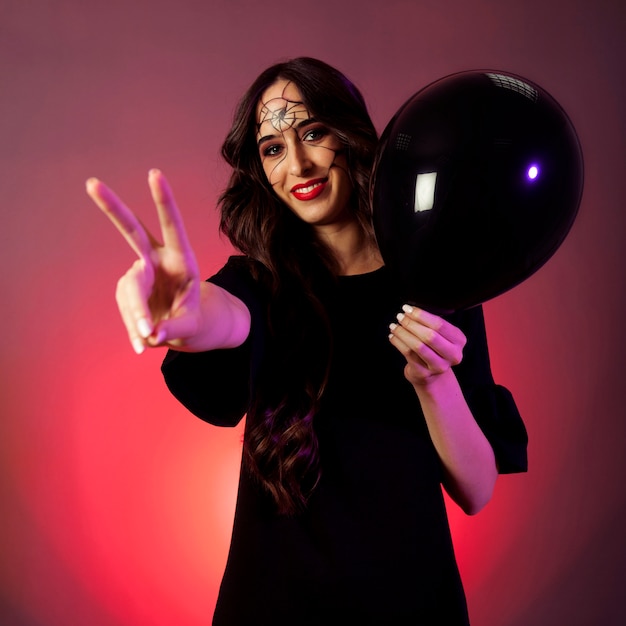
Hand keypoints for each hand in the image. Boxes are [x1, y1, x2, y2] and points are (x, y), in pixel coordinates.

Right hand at [86, 169, 201, 353]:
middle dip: (112, 208)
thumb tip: (153, 334)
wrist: (181, 326)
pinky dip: (134, 328)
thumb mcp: (193, 327)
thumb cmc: (192, 320)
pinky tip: (142, 342)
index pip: (172, 227)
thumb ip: (176, 329)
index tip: (154, 174)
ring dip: (137, 316)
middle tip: (91, 183)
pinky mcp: (128, 287)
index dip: (164, 202)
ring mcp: (140, 272)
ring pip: (130, 291)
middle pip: (132, 231)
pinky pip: (126, 308)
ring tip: (150, 336)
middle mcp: (158, 259)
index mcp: (183, 260)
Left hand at [388, 305, 466, 386]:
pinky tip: (392, 336)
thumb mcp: (441, 335)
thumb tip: (409, 310)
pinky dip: (398, 343)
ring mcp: (439, 366)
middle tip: (399, 316)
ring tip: (393, 326)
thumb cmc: (434, 348)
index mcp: (459, 340)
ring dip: (402, 333)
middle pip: (429, 336)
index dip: (421, 315)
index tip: (408, 308)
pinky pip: (408, 354)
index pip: (439, 324)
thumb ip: (431, 324)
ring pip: (418, 346)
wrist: (432, 375)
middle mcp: (453, 354)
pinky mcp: (424, 373)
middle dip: (411, 324)